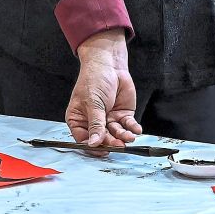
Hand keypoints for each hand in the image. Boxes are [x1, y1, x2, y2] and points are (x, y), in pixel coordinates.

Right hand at [67, 29, 142, 148]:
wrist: (110, 64)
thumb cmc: (94, 79)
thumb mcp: (92, 103)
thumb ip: (95, 124)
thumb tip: (93, 143)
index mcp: (79, 120)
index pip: (84, 139)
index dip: (93, 146)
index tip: (102, 150)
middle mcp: (93, 122)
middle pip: (102, 139)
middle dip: (111, 142)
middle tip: (118, 145)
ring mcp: (108, 119)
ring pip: (115, 134)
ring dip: (122, 137)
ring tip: (128, 137)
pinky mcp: (121, 114)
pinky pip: (127, 126)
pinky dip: (132, 129)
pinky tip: (136, 130)